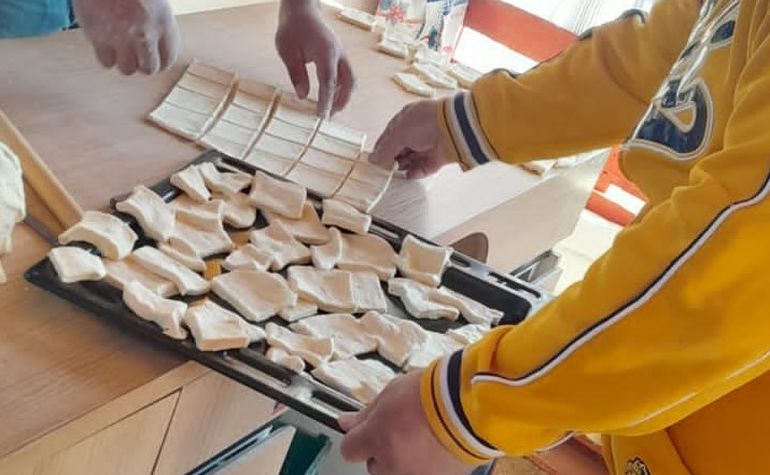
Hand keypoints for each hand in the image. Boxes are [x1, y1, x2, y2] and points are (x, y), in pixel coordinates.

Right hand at [73, 0, 178, 74]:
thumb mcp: (156, 1)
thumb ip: (158, 24)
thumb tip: (156, 44)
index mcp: (163, 23)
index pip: (168, 58)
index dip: (161, 61)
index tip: (155, 59)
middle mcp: (145, 35)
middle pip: (149, 68)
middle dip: (143, 64)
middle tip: (136, 56)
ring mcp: (122, 39)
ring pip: (128, 69)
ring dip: (124, 62)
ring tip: (119, 49)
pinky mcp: (100, 38)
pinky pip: (107, 62)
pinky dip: (106, 56)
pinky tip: (105, 44)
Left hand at [276, 0, 353, 116]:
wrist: (301, 10)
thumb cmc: (292, 27)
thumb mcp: (287, 51)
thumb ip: (297, 74)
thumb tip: (303, 96)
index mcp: (326, 53)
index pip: (329, 82)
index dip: (326, 102)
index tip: (322, 117)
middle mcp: (338, 54)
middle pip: (348, 83)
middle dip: (341, 101)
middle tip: (329, 116)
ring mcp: (340, 54)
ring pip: (350, 79)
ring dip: (343, 95)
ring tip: (331, 108)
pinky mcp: (338, 55)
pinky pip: (345, 74)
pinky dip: (341, 87)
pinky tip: (330, 94)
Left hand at [340, 371, 473, 474]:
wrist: (471, 406)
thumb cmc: (433, 393)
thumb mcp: (392, 393)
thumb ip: (366, 414)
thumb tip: (346, 423)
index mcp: (377, 438)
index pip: (350, 449)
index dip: (359, 437)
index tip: (368, 431)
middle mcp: (392, 464)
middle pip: (375, 465)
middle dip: (384, 450)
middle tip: (403, 429)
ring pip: (399, 473)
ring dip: (405, 461)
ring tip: (424, 438)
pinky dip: (427, 466)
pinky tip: (437, 446)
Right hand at [369, 100, 453, 178]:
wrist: (453, 128)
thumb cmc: (426, 122)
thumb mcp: (399, 133)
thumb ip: (385, 149)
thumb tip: (373, 159)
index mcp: (405, 120)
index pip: (389, 137)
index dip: (381, 149)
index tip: (376, 161)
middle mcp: (416, 133)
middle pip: (399, 150)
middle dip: (392, 159)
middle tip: (386, 168)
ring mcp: (427, 146)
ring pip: (410, 160)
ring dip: (403, 166)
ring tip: (397, 171)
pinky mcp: (436, 158)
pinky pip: (423, 168)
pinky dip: (416, 172)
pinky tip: (410, 174)